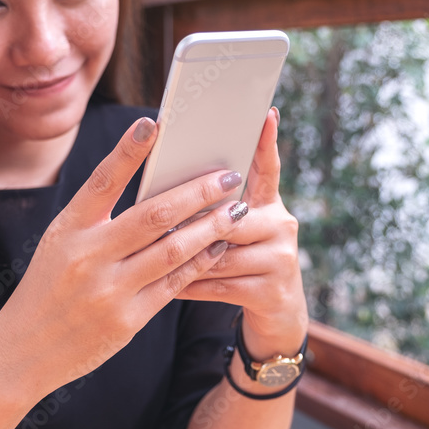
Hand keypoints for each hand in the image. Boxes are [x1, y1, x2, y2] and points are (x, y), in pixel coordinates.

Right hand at [0, 117, 248, 398]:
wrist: (22, 351)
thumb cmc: (48, 286)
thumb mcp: (61, 243)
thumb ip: (101, 217)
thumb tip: (157, 186)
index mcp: (69, 229)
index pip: (102, 181)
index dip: (128, 151)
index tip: (154, 124)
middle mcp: (88, 257)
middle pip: (154, 215)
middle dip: (198, 192)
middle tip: (228, 175)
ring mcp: (109, 290)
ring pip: (173, 250)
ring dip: (211, 227)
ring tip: (237, 209)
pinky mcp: (127, 320)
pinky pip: (175, 284)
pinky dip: (201, 261)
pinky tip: (219, 245)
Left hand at [178, 107, 308, 359]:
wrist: (278, 315)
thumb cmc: (243, 266)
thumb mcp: (239, 233)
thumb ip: (216, 211)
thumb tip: (172, 190)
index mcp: (270, 205)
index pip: (268, 168)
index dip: (267, 142)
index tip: (266, 113)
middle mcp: (282, 225)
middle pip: (230, 216)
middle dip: (193, 219)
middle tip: (156, 216)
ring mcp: (280, 258)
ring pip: (220, 253)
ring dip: (183, 256)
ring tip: (147, 255)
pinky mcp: (272, 291)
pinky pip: (219, 286)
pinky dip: (189, 286)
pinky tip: (164, 287)